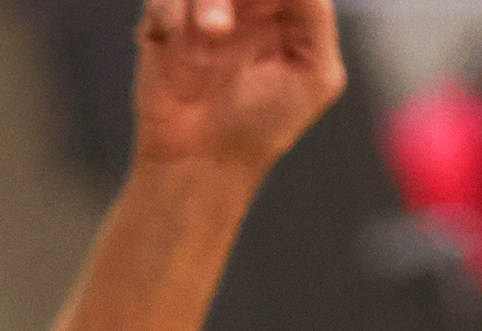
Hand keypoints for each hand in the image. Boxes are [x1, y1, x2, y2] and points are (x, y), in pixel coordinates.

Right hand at [135, 0, 346, 176]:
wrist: (204, 164)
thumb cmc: (265, 126)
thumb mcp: (315, 76)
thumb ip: (316, 15)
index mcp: (284, 2)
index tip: (265, 5)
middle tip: (227, 25)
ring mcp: (202, 5)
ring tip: (213, 35)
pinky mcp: (165, 18)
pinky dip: (168, 7)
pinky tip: (176, 38)